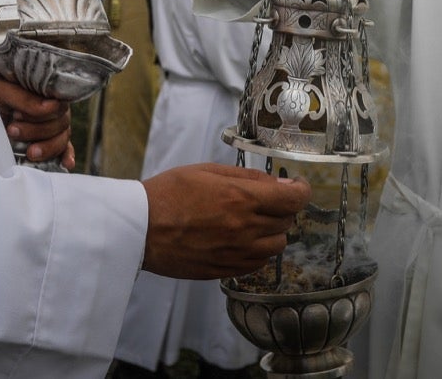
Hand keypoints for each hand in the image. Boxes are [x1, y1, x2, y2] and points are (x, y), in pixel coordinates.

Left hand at [0, 76, 73, 168]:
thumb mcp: (1, 91)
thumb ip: (25, 99)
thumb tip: (51, 106)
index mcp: (44, 90)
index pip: (58, 104)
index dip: (42, 113)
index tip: (17, 115)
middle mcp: (52, 107)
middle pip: (60, 123)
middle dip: (37, 130)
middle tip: (12, 130)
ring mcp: (52, 125)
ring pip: (62, 138)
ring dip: (48, 147)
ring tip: (30, 152)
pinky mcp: (48, 140)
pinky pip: (65, 148)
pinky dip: (67, 156)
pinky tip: (67, 164)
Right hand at [141, 164, 311, 278]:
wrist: (140, 228)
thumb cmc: (169, 193)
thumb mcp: (208, 171)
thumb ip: (249, 177)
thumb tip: (281, 183)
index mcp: (241, 199)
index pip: (293, 199)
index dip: (301, 190)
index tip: (296, 186)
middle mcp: (244, 229)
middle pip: (287, 222)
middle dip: (282, 208)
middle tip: (265, 200)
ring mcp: (236, 253)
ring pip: (277, 246)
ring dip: (272, 231)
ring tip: (252, 221)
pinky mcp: (225, 270)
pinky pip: (258, 264)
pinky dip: (258, 251)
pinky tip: (241, 240)